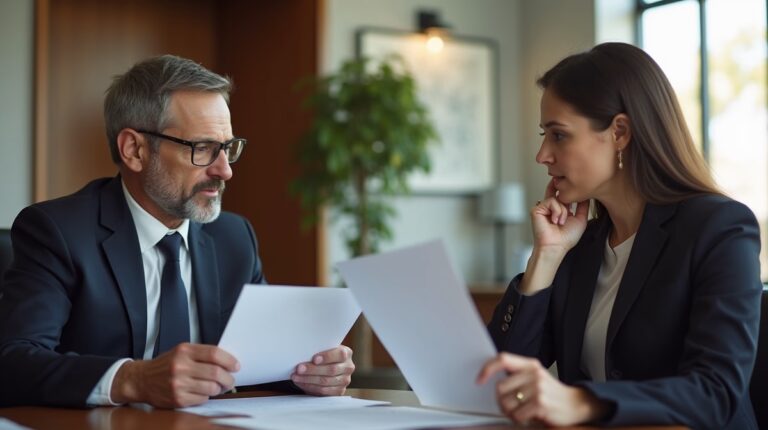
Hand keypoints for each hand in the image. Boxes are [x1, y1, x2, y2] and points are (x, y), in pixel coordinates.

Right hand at [111, 343, 239, 407]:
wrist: (142, 380)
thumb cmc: (165, 365)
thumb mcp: (181, 351)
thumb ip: (201, 354)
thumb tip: (227, 361)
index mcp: (184, 351)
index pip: (214, 353)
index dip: (229, 360)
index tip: (235, 366)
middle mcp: (181, 366)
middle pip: (216, 372)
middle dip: (228, 378)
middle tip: (231, 380)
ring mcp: (179, 383)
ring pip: (212, 388)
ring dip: (220, 389)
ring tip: (218, 387)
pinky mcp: (178, 399)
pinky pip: (202, 399)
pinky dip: (207, 396)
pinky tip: (202, 392)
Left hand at [291, 345, 353, 395]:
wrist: (327, 368)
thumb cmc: (323, 357)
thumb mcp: (323, 351)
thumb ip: (318, 350)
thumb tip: (303, 353)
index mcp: (346, 353)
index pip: (340, 354)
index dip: (327, 357)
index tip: (314, 359)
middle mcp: (348, 367)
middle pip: (331, 370)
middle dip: (313, 370)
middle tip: (299, 369)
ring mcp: (345, 380)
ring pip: (326, 381)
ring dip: (308, 379)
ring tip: (296, 377)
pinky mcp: (339, 391)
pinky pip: (324, 391)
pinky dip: (310, 387)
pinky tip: (302, 383)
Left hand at [477, 352, 606, 425]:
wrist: (576, 404)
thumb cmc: (551, 393)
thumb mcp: (535, 378)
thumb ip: (517, 376)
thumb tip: (488, 378)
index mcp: (530, 364)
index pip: (502, 359)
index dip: (487, 369)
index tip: (479, 381)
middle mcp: (534, 373)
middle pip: (500, 387)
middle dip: (501, 401)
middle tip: (511, 407)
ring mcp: (538, 388)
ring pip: (506, 403)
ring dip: (510, 412)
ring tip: (521, 412)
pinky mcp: (541, 403)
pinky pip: (517, 414)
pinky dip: (519, 419)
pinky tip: (528, 417)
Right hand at [531, 179, 588, 253]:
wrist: (556, 246)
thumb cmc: (566, 238)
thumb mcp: (581, 219)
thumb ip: (583, 206)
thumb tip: (587, 195)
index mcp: (561, 210)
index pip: (563, 195)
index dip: (568, 190)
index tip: (574, 185)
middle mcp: (551, 208)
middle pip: (555, 190)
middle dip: (560, 187)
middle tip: (563, 188)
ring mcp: (544, 208)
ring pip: (557, 198)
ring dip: (563, 211)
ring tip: (560, 222)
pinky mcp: (537, 209)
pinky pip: (550, 202)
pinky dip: (556, 211)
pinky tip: (554, 220)